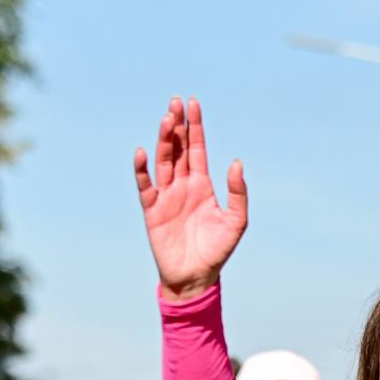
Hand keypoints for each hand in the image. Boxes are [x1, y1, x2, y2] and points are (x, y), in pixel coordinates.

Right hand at [133, 96, 246, 300]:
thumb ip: (237, 192)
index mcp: (201, 184)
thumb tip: (236, 163)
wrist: (196, 277)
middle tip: (176, 103)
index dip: (195, 126)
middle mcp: (182, 186)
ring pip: (163, 161)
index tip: (193, 104)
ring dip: (164, 141)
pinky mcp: (153, 211)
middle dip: (177, 126)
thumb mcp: (236, 220)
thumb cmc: (217, 250)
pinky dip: (142, 170)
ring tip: (167, 120)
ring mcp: (166, 197)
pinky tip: (143, 153)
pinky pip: (146, 186)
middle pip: (178, 149)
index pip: (196, 148)